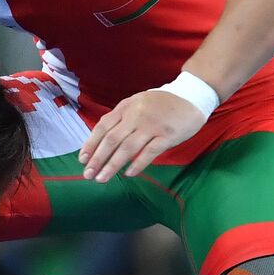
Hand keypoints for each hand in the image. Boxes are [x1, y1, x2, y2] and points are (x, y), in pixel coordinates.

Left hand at [78, 90, 206, 182]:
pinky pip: (149, 152)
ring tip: (102, 178)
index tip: (82, 159)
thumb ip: (121, 118)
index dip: (91, 143)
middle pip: (112, 140)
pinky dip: (137, 164)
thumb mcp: (137, 103)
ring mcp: (151, 126)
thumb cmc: (161, 104)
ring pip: (127, 148)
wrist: (191, 96)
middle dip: (97, 159)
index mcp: (125, 107)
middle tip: (88, 175)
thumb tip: (102, 140)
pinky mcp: (167, 135)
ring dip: (113, 165)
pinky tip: (128, 174)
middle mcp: (135, 116)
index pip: (103, 127)